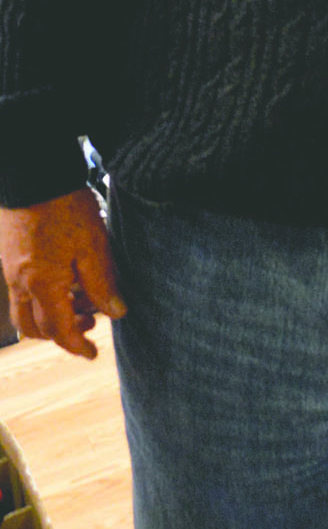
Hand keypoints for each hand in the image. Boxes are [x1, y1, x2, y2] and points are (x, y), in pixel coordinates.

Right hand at [0, 190, 126, 359]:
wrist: (31, 174)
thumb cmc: (64, 207)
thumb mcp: (93, 245)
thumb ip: (102, 283)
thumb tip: (117, 313)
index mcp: (42, 285)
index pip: (59, 331)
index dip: (77, 346)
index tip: (93, 354)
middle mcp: (20, 283)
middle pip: (35, 327)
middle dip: (62, 333)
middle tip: (90, 323)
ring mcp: (10, 269)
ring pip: (25, 309)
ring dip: (50, 314)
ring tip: (80, 297)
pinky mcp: (8, 255)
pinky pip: (21, 289)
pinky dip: (41, 294)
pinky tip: (64, 275)